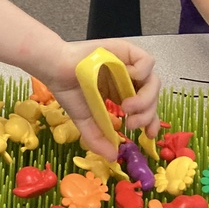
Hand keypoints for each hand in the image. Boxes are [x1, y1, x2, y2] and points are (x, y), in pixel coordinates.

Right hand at [42, 39, 160, 161]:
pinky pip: (147, 61)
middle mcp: (128, 79)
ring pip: (152, 81)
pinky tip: (127, 78)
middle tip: (130, 124)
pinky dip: (142, 72)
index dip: (152, 121)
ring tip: (127, 108)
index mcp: (122, 94)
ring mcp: (128, 64)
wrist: (56, 69)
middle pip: (152, 97)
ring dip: (145, 99)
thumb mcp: (86, 120)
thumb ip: (98, 138)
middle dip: (146, 115)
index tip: (148, 134)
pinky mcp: (127, 50)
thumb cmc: (69, 91)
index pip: (147, 108)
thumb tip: (112, 157)